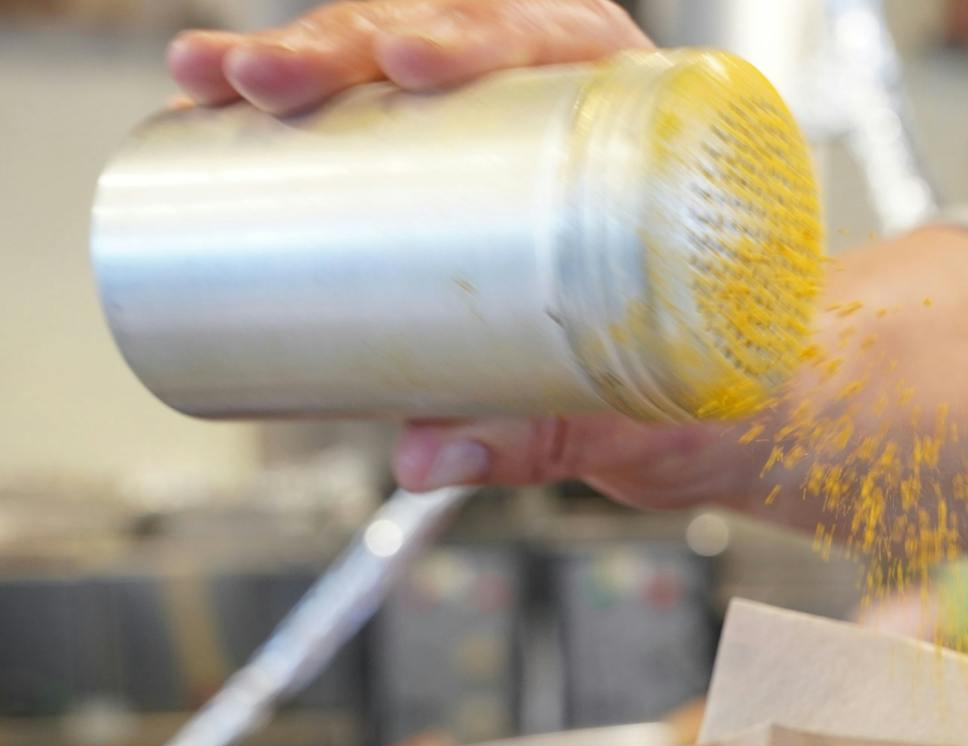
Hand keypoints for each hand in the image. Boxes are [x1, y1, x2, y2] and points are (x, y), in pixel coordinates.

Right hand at [165, 0, 761, 509]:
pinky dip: (297, 101)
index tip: (406, 68)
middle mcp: (573, 101)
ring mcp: (512, 129)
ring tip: (209, 76)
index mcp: (641, 120)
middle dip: (343, 41)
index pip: (551, 38)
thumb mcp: (636, 408)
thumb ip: (537, 434)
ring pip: (395, 55)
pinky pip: (376, 114)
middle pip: (448, 31)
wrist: (739, 403)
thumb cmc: (716, 381)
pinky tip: (211, 96)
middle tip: (263, 79)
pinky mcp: (465, 175)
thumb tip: (427, 461)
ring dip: (298, 55)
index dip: (471, 32)